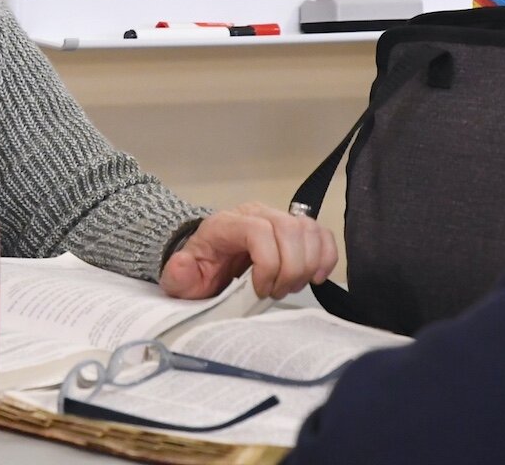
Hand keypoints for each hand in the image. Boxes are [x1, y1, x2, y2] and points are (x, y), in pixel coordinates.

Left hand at [159, 202, 337, 300]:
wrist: (209, 265)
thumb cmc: (200, 272)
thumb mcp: (182, 280)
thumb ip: (179, 275)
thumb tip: (183, 264)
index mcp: (226, 224)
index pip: (259, 231)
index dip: (268, 263)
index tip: (261, 290)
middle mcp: (254, 213)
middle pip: (288, 229)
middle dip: (290, 268)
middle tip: (277, 292)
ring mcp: (277, 218)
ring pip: (308, 230)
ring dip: (307, 264)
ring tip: (290, 287)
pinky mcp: (295, 229)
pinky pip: (321, 234)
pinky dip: (325, 257)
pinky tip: (314, 278)